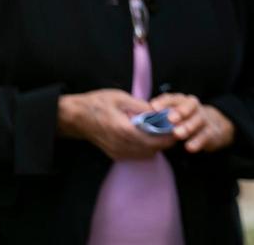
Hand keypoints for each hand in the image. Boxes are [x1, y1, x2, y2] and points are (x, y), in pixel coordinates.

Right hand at [58, 89, 176, 159]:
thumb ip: (142, 106)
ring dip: (158, 144)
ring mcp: (118, 153)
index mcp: (124, 130)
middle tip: (174, 127)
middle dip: (166, 139)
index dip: (169, 134)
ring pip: (147, 154)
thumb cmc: (97, 104)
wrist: (76, 118)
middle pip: (154, 149)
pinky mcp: (116, 155)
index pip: (155, 139)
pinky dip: (147, 147)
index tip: (178, 125)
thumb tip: (160, 111)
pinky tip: (149, 135)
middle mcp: (122, 146)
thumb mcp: (120, 98)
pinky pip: (138, 155)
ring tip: (163, 130)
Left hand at [150, 92, 234, 152]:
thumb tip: (138, 122)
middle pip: (189, 106)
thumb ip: (160, 118)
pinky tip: (189, 147)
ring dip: (188, 126)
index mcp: (182, 102)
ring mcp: (204, 119)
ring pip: (197, 120)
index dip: (164, 102)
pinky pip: (205, 136)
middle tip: (170, 119)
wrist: (212, 129)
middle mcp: (194, 107)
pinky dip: (197, 141)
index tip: (154, 107)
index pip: (173, 98)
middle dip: (180, 111)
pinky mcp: (211, 132)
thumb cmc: (185, 122)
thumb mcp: (174, 118)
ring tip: (178, 134)